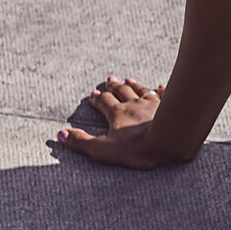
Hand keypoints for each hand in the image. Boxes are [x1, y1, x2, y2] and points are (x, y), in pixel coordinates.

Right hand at [58, 77, 183, 169]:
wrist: (167, 141)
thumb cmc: (135, 148)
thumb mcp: (102, 149)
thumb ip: (81, 142)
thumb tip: (60, 135)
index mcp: (117, 113)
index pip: (103, 102)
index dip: (97, 99)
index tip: (93, 95)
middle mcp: (134, 104)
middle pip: (121, 92)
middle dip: (113, 87)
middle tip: (109, 80)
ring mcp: (153, 104)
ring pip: (141, 91)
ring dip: (134, 85)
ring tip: (128, 80)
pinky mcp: (169, 107)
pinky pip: (164, 95)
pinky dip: (161, 90)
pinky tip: (161, 86)